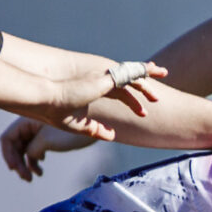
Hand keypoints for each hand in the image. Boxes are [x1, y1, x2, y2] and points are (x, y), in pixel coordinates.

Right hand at [0, 116, 100, 180]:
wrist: (98, 127)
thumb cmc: (74, 132)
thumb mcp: (49, 141)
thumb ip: (32, 149)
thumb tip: (27, 157)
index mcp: (27, 120)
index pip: (8, 137)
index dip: (8, 154)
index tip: (15, 169)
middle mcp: (30, 124)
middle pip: (15, 145)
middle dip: (18, 162)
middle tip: (27, 178)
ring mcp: (38, 131)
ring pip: (24, 149)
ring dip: (25, 164)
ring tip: (33, 177)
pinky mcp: (47, 137)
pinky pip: (34, 150)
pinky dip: (34, 161)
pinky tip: (40, 170)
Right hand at [32, 59, 165, 137]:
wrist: (47, 99)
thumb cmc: (56, 111)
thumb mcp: (80, 125)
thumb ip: (96, 130)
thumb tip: (113, 136)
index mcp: (96, 90)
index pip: (120, 92)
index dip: (132, 100)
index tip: (143, 111)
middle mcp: (101, 82)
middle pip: (130, 80)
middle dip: (146, 83)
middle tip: (160, 91)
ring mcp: (104, 79)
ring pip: (133, 76)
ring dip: (149, 79)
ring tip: (164, 78)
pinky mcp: (105, 79)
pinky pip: (130, 75)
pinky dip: (143, 75)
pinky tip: (153, 78)